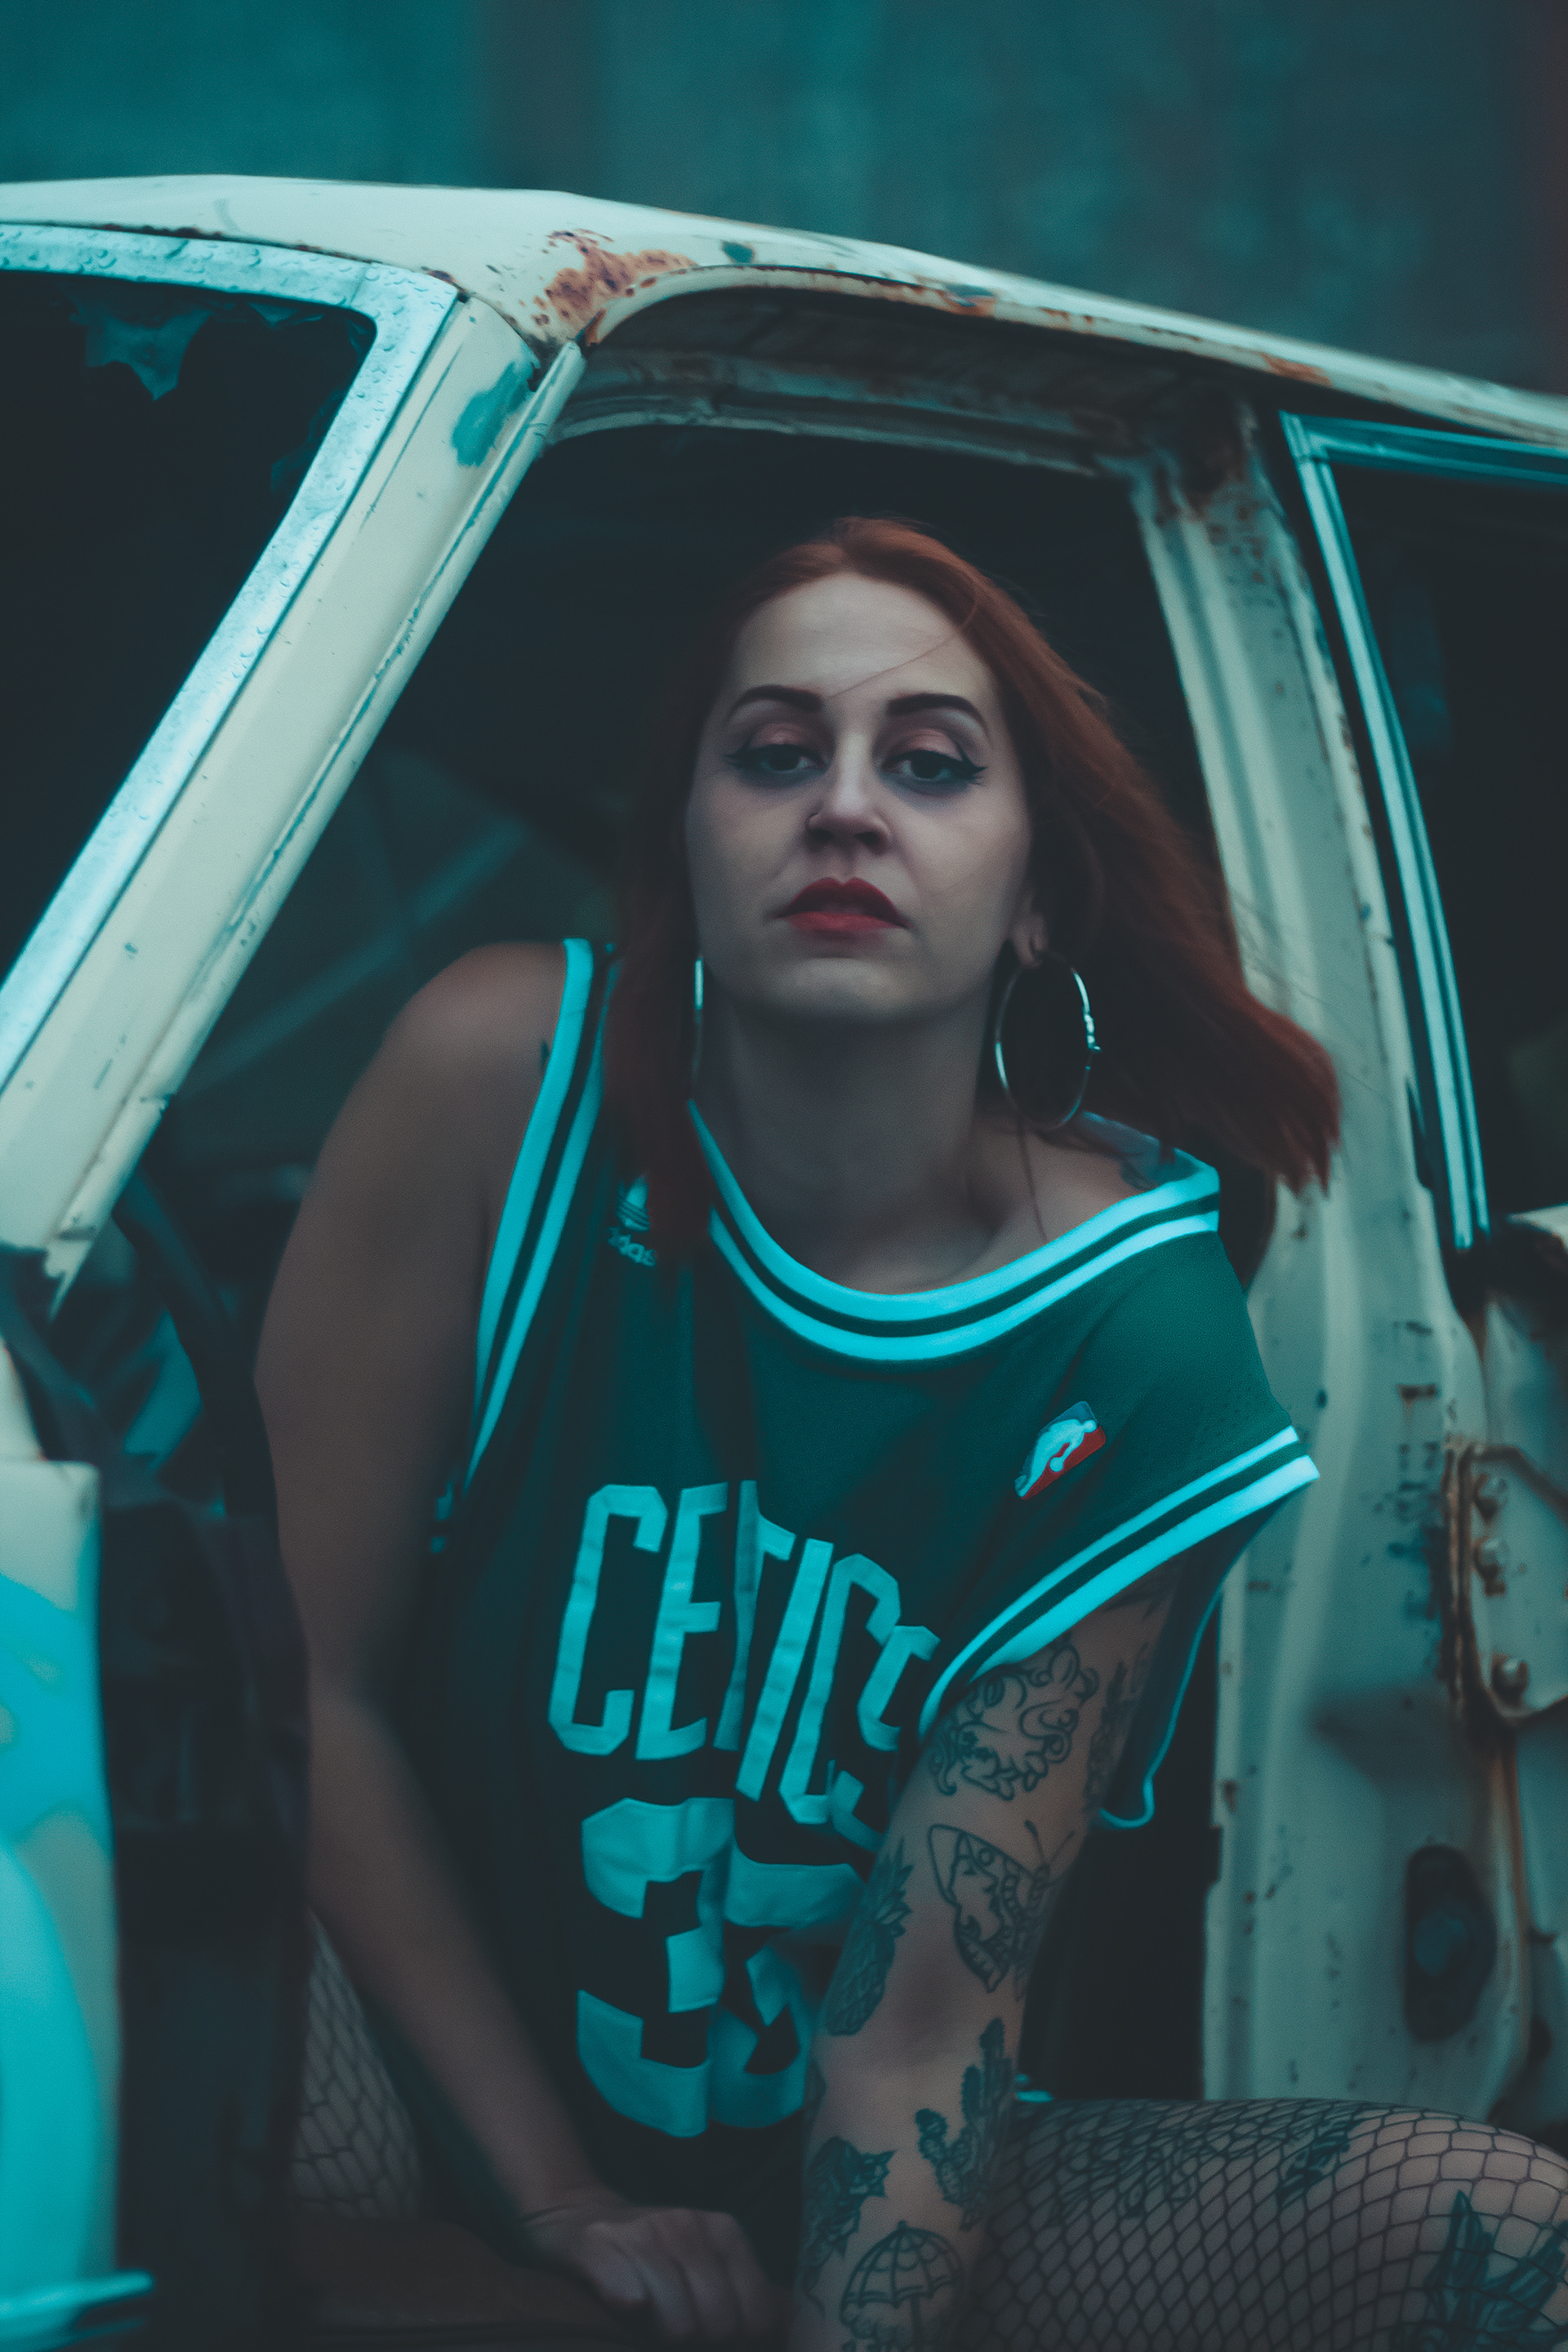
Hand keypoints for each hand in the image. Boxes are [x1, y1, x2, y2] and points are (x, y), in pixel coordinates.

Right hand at [522, 2188, 789, 2342]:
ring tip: (648, 2321)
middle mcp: (688, 2225)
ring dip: (660, 2335)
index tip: (711, 2334)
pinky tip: (625, 2305)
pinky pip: (629, 2295)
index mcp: (725, 2231)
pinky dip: (628, 2307)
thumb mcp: (709, 2261)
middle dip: (698, 2342)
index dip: (735, 2340)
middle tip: (674, 2328)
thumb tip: (797, 2330)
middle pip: (717, 2326)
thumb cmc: (655, 2253)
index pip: (756, 2317)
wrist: (578, 2213)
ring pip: (676, 2324)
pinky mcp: (600, 2246)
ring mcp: (644, 2233)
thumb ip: (752, 2293)